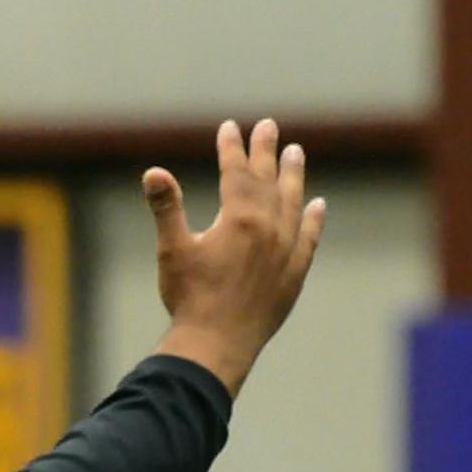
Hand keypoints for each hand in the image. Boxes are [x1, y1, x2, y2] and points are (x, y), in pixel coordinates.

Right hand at [146, 118, 325, 396]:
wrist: (216, 346)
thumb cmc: (190, 299)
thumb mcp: (173, 250)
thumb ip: (166, 208)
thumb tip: (153, 172)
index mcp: (239, 218)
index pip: (237, 172)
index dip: (232, 147)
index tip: (230, 127)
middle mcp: (269, 229)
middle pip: (269, 180)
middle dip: (265, 151)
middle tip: (268, 125)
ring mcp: (285, 252)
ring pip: (293, 204)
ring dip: (293, 177)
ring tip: (296, 153)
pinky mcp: (293, 276)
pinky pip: (308, 240)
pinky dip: (313, 221)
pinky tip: (318, 206)